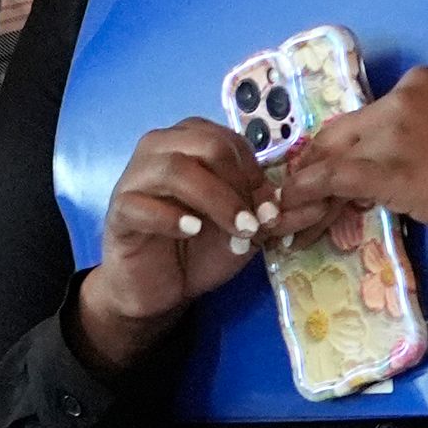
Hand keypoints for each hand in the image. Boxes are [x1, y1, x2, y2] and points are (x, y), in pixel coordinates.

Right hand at [71, 118, 310, 374]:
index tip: (271, 211)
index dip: (256, 173)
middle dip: (239, 185)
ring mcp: (134, 178)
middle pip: (206, 146)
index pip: (229, 141)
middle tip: (254, 223)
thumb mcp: (243, 227)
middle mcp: (160, 149)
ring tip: (236, 231)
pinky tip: (192, 232)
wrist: (159, 287)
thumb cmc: (199, 248)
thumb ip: (269, 212)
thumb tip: (309, 204)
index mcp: (190, 142)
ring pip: (175, 170)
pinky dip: (172, 218)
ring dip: (215, 200)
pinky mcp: (118, 211)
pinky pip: (141, 204)